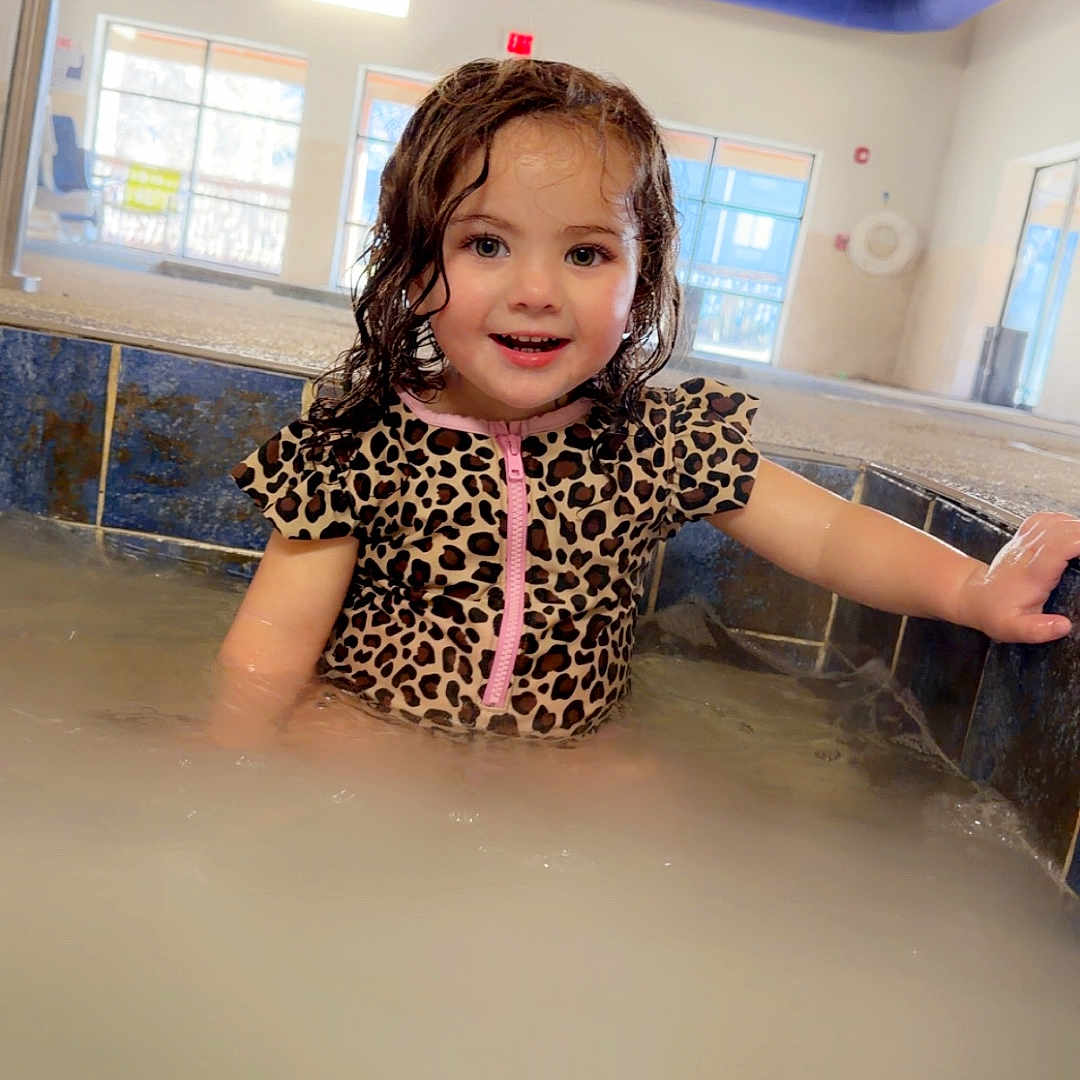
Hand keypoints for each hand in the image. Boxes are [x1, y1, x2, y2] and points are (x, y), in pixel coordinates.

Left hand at [961, 512, 1079, 642]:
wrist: (975, 597)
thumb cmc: (995, 612)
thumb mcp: (1013, 629)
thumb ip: (1038, 630)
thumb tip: (1064, 626)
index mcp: (1033, 572)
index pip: (1063, 545)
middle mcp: (1028, 551)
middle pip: (1065, 528)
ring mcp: (1024, 541)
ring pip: (1057, 520)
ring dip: (1078, 529)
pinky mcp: (1023, 537)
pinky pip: (1048, 519)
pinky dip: (1065, 522)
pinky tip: (1073, 535)